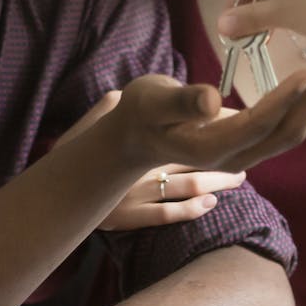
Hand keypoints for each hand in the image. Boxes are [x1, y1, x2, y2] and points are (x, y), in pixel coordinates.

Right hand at [54, 93, 247, 229]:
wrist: (54, 188)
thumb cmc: (79, 145)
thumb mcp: (99, 114)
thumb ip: (121, 101)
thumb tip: (140, 89)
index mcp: (137, 139)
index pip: (185, 127)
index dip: (215, 124)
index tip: (237, 118)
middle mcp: (141, 167)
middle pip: (193, 160)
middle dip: (227, 156)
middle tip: (251, 151)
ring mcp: (136, 194)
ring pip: (187, 187)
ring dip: (217, 182)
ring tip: (240, 177)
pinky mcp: (130, 216)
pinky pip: (167, 214)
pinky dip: (192, 209)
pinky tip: (210, 202)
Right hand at [104, 62, 305, 173]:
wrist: (138, 137)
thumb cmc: (142, 113)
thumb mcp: (151, 101)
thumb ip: (180, 101)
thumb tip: (211, 100)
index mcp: (211, 148)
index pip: (258, 125)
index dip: (285, 100)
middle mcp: (235, 158)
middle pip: (286, 133)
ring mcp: (246, 154)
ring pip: (291, 132)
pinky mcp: (251, 144)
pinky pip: (286, 128)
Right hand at [217, 0, 305, 40]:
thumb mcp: (280, 15)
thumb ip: (248, 19)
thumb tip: (221, 24)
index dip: (233, 4)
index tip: (230, 28)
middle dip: (254, 7)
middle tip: (250, 34)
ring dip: (273, 6)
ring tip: (273, 32)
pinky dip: (293, 1)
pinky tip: (297, 21)